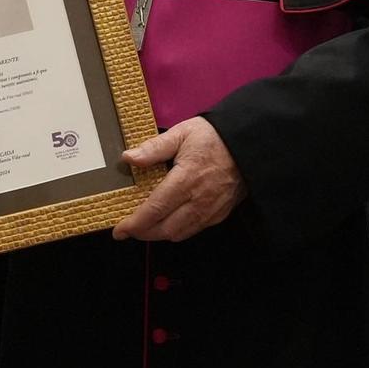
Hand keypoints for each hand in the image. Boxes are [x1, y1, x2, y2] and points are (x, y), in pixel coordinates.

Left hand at [112, 117, 246, 242]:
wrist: (249, 145)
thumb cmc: (214, 137)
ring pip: (179, 234)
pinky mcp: (220, 214)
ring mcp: (211, 210)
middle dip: (143, 233)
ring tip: (145, 225)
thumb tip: (128, 158)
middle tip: (129, 228)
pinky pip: (193, 230)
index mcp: (185, 180)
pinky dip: (176, 230)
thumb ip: (154, 148)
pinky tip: (168, 220)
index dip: (134, 224)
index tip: (119, 230)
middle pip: (164, 229)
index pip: (154, 210)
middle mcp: (198, 201)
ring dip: (159, 234)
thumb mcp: (182, 133)